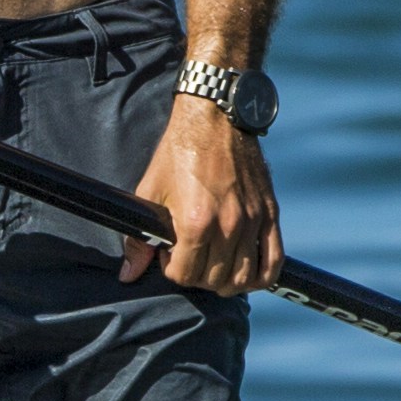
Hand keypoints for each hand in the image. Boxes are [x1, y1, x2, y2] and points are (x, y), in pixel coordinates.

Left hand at [124, 98, 281, 294]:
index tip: (169, 255)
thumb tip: (128, 274)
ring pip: (243, 278)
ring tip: (213, 267)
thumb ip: (138, 239)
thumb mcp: (150, 192)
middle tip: (189, 258)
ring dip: (225, 282)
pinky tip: (247, 274)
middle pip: (214, 280)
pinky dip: (261, 277)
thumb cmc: (179, 153)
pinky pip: (273, 261)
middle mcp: (228, 225)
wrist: (215, 119)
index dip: (171, 268)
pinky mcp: (270, 213)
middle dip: (196, 276)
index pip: (184, 275)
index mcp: (196, 222)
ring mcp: (253, 221)